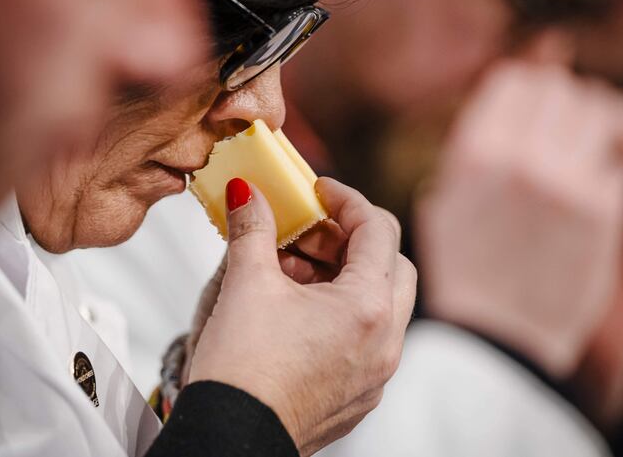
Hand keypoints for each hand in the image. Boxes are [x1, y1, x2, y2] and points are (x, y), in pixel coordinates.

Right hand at [186, 177, 415, 456]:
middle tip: (311, 234)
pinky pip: (369, 341)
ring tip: (294, 274)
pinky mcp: (360, 396)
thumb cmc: (242, 371)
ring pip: (383, 306)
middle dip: (353, 241)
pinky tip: (300, 314)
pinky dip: (345, 315)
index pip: (378, 230)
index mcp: (367, 308)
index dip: (347, 200)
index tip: (319, 190)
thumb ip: (252, 229)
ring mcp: (376, 374)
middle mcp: (385, 343)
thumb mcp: (246, 285)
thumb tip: (246, 193)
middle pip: (393, 267)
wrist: (229, 441)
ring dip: (348, 279)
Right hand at [415, 60, 622, 376]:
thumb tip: (501, 98)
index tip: (536, 114)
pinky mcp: (602, 209)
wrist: (496, 336)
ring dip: (595, 135)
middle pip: (563, 90)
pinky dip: (610, 175)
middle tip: (564, 138)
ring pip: (601, 116)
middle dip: (565, 110)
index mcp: (473, 151)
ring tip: (582, 162)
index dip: (530, 92)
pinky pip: (619, 164)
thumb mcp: (444, 202)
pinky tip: (592, 201)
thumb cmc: (464, 269)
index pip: (517, 79)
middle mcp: (518, 156)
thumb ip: (469, 147)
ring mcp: (564, 180)